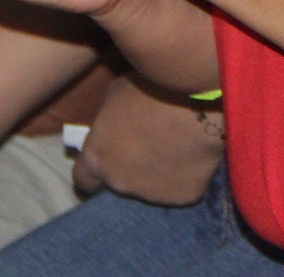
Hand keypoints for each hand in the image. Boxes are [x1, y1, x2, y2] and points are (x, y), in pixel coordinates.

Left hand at [73, 73, 223, 203]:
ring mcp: (152, 194)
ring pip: (152, 188)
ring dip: (159, 172)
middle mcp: (120, 182)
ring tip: (178, 146)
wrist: (201, 100)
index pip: (83, 179)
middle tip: (151, 144)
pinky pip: (183, 187)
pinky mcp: (184, 197)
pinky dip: (188, 175)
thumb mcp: (118, 91)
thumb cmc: (154, 87)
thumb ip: (109, 115)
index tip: (110, 156)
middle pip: (120, 182)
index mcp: (97, 158)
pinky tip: (197, 153)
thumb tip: (113, 120)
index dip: (97, 168)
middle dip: (132, 168)